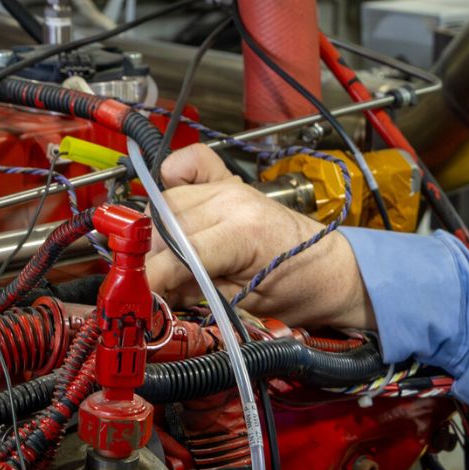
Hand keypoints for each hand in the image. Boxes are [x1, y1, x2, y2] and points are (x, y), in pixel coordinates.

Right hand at [143, 144, 373, 329]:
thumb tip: (152, 293)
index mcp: (242, 234)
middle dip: (152, 257)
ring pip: (166, 201)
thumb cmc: (300, 289)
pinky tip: (173, 200)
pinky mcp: (230, 183)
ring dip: (158, 230)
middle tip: (155, 283)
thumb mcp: (246, 305)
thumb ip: (196, 292)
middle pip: (164, 224)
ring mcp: (230, 188)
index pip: (177, 253)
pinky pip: (190, 164)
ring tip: (169, 258)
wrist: (333, 269)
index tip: (136, 295)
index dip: (152, 278)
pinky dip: (173, 177)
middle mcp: (232, 202)